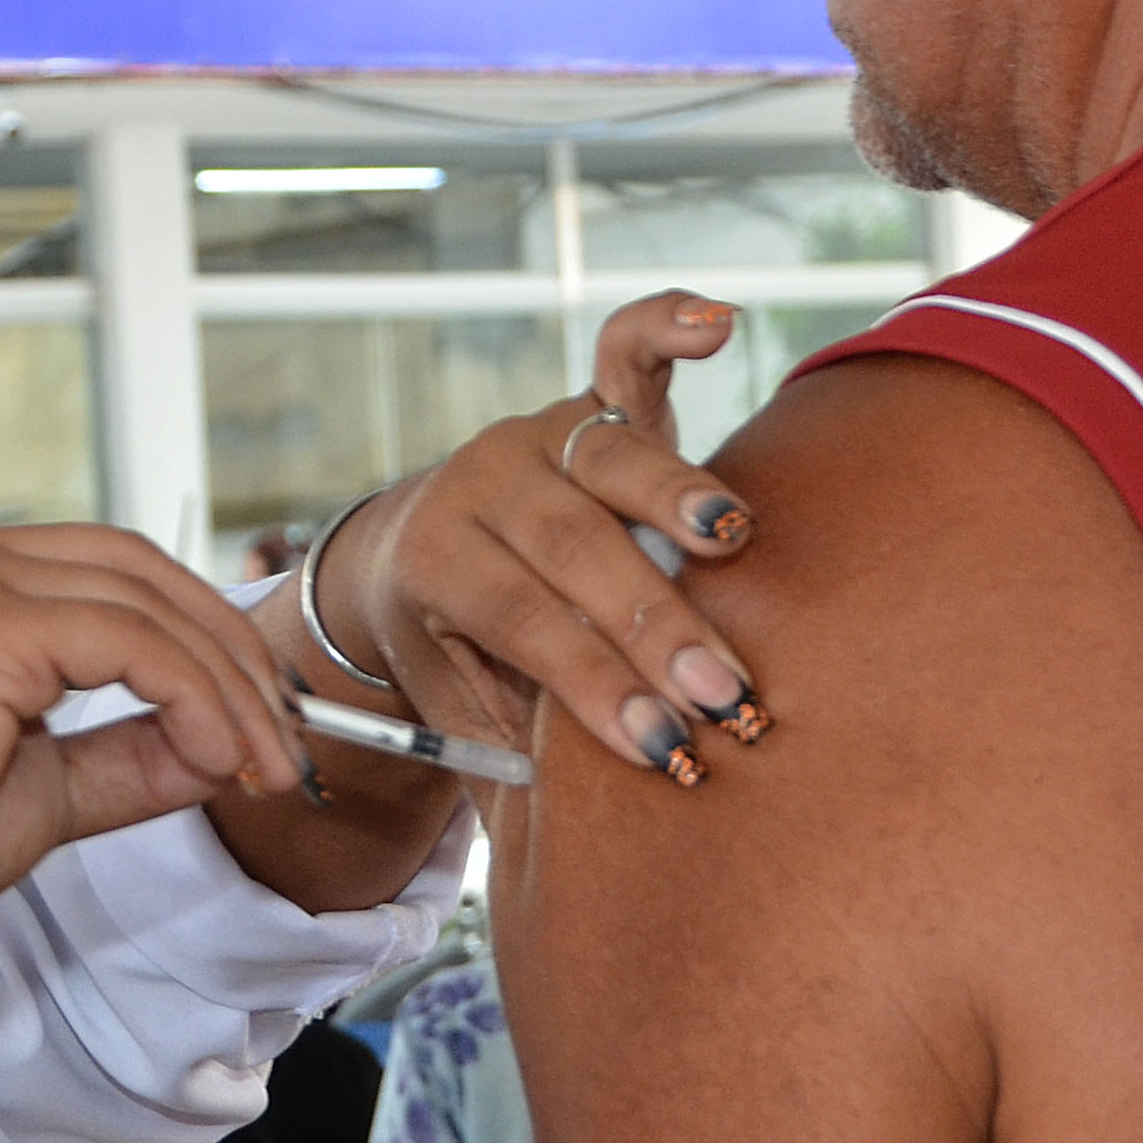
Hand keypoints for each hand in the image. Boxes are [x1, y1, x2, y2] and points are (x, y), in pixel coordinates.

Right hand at [0, 520, 318, 943]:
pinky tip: (217, 758)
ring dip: (228, 685)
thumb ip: (128, 752)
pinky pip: (134, 645)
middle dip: (229, 650)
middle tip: (283, 737)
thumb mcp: (38, 786)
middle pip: (135, 566)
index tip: (251, 716)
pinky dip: (197, 698)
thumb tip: (224, 741)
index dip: (194, 634)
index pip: (103, 569)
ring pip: (146, 602)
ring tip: (262, 764)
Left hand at [312, 293, 770, 785]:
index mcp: (434, 561)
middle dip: (650, 623)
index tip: (656, 745)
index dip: (589, 682)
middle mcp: (479, 481)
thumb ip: (518, 746)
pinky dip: (668, 328)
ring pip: (607, 458)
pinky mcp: (585, 404)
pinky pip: (626, 353)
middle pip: (570, 546)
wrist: (407, 558)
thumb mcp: (460, 706)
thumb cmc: (455, 655)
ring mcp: (535, 433)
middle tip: (719, 690)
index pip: (520, 620)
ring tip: (734, 537)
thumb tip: (592, 821)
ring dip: (676, 498)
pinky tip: (720, 321)